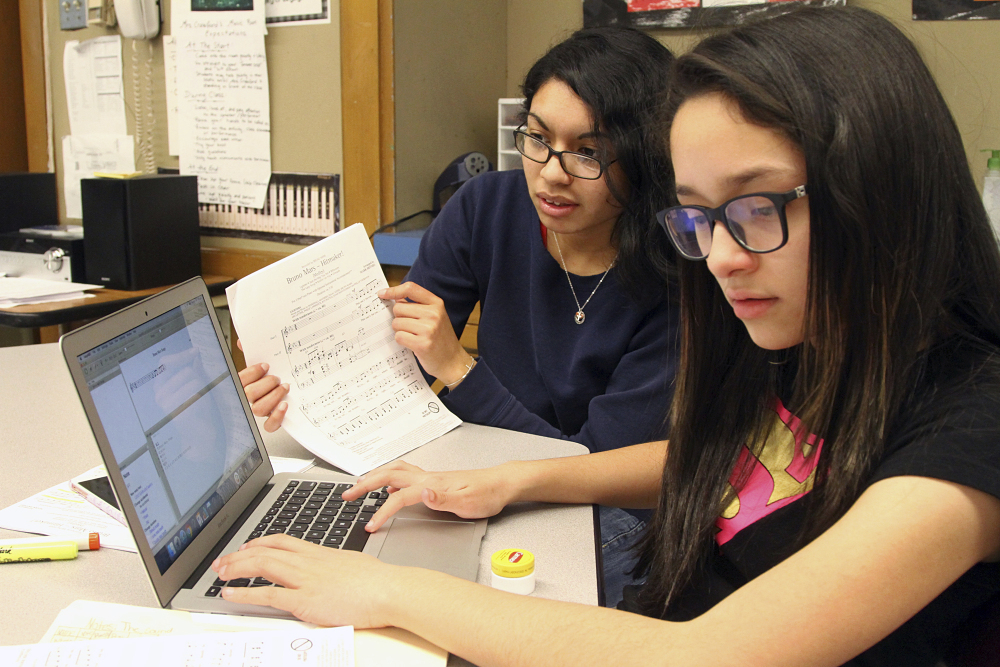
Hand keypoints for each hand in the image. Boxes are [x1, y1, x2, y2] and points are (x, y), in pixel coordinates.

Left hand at [212, 534, 396, 627]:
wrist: (389, 589)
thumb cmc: (379, 580)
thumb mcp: (353, 564)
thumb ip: (337, 566)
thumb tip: (334, 572)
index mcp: (320, 552)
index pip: (282, 541)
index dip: (260, 542)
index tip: (247, 547)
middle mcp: (308, 562)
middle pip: (265, 550)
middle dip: (238, 555)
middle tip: (222, 561)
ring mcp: (305, 579)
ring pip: (260, 565)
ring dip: (235, 568)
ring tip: (219, 573)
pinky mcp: (304, 600)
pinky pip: (266, 594)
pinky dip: (243, 594)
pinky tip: (229, 594)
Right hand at [237, 340, 288, 432]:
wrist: (283, 389)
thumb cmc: (267, 376)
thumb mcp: (260, 364)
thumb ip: (251, 352)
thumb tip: (242, 341)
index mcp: (244, 384)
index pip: (240, 380)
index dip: (253, 372)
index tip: (266, 365)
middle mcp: (249, 399)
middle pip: (249, 394)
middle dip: (266, 384)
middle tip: (277, 378)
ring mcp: (259, 411)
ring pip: (258, 409)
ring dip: (273, 396)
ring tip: (284, 387)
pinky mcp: (270, 422)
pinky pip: (269, 426)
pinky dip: (277, 417)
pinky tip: (285, 406)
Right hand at [343, 460, 518, 531]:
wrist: (502, 483)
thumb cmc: (487, 494)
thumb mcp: (468, 501)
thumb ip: (443, 498)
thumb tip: (423, 493)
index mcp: (431, 484)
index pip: (398, 498)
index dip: (382, 512)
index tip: (370, 526)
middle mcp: (427, 478)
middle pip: (388, 475)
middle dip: (364, 484)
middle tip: (347, 495)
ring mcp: (429, 477)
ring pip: (395, 471)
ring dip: (374, 477)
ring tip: (359, 486)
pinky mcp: (433, 480)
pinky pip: (405, 475)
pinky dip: (389, 478)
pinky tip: (388, 488)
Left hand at [378, 282, 472, 386]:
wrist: (453, 361)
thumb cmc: (440, 338)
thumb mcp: (436, 316)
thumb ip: (418, 305)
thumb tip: (393, 298)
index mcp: (436, 304)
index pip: (410, 289)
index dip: (393, 290)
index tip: (382, 293)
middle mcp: (433, 314)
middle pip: (398, 307)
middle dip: (399, 317)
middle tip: (410, 327)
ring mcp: (428, 329)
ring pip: (396, 323)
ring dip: (400, 330)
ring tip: (413, 336)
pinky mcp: (422, 344)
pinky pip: (399, 336)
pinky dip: (402, 341)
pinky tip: (413, 344)